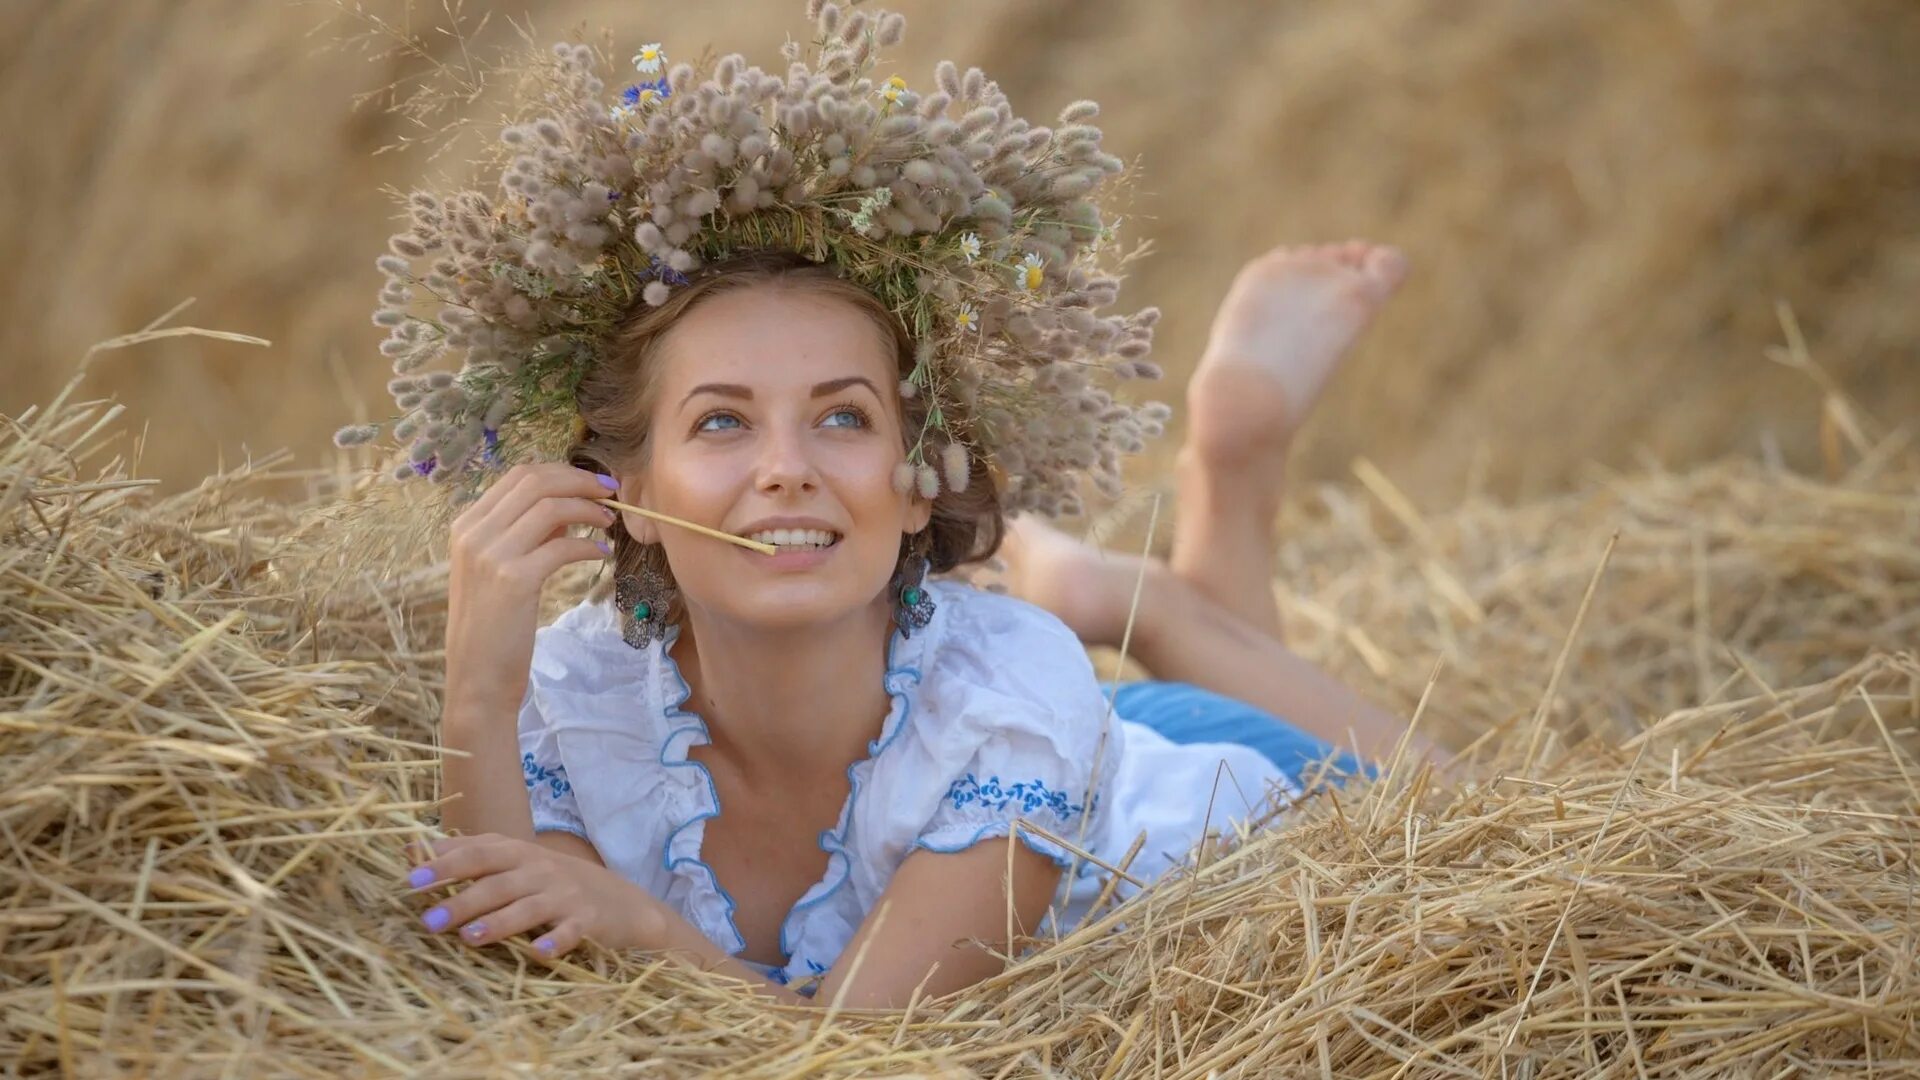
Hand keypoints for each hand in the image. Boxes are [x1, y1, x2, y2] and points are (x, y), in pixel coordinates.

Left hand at [405, 834, 660, 958]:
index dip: (446, 864)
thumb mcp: (517, 860)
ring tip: (469, 937)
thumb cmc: (555, 881)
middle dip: (463, 900)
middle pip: (497, 883)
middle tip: (430, 920)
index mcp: (519, 854)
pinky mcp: (586, 921)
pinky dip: (554, 942)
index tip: (411, 878)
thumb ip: (471, 853)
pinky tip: (537, 953)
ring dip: (498, 922)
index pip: (478, 853)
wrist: (622, 903)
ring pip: (527, 908)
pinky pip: (569, 932)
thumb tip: (414, 848)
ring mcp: (564, 895)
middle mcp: (540, 871)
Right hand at [444, 463, 619, 709]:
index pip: (518, 475)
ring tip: (609, 522)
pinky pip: (562, 546)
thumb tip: (567, 505)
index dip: (562, 472)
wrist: (477, 676)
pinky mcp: (514, 579)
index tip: (593, 483)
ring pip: (550, 507)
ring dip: (588, 509)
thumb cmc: (494, 625)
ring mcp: (490, 554)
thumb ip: (526, 534)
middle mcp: (473, 533)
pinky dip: (588, 545)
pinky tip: (602, 553)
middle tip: (611, 493)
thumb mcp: (499, 569)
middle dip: (580, 481)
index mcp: (467, 525)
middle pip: (535, 481)